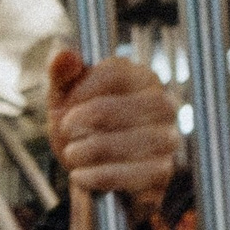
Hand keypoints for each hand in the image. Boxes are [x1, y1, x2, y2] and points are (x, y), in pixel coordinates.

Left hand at [47, 48, 179, 221]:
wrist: (89, 172)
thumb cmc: (80, 126)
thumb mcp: (64, 97)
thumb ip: (61, 72)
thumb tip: (63, 53)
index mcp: (142, 78)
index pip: (115, 73)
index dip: (83, 90)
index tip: (64, 107)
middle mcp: (163, 105)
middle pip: (124, 106)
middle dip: (87, 120)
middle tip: (65, 130)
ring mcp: (167, 138)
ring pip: (131, 141)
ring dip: (92, 150)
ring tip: (72, 154)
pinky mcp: (163, 171)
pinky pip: (135, 173)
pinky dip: (101, 175)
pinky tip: (81, 175)